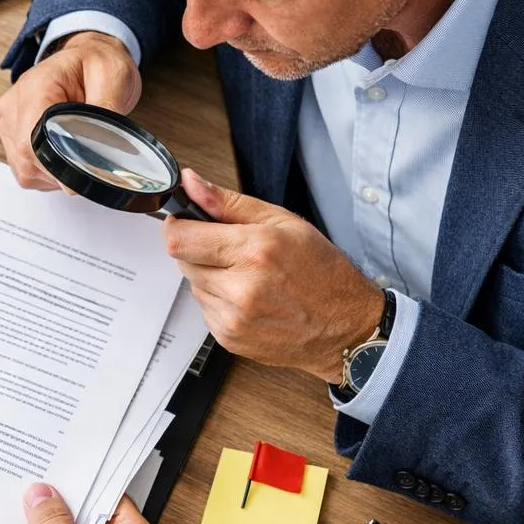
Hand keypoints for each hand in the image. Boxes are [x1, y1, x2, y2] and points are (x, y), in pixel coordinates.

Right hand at [0, 31, 140, 189]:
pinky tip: (64, 154)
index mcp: (37, 86)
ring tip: (77, 149)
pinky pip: (25, 169)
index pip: (33, 139)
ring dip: (54, 172)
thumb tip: (102, 153)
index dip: (58, 163)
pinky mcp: (11, 134)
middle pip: (27, 158)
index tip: (84, 168)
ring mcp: (9, 120)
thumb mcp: (114, 77)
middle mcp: (14, 103)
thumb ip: (106, 114)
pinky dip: (47, 171)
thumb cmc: (99, 64)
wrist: (88, 57)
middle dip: (61, 169)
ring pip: (25, 168)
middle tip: (90, 157)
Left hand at [163, 170, 382, 382]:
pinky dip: (220, 300)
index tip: (188, 221)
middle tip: (233, 250)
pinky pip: (205, 309)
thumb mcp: (282, 221)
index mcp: (254, 251)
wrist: (344, 326)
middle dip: (200, 249)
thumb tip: (191, 184)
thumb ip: (228, 203)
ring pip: (193, 285)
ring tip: (247, 275)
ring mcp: (233, 318)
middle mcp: (240, 289)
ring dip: (210, 276)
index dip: (178, 225)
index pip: (179, 238)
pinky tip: (249, 297)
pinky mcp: (229, 339)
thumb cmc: (321, 272)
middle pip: (182, 260)